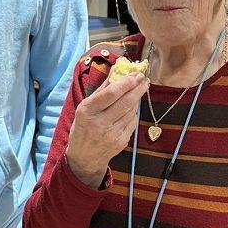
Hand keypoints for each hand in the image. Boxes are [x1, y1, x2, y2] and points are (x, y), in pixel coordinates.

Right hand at [65, 72, 148, 187]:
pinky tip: (130, 109)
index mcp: (87, 111)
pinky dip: (133, 113)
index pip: (110, 94)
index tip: (135, 74)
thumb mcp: (85, 107)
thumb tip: (116, 69)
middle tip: (144, 79)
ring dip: (136, 99)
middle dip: (137, 88)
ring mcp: (111, 134)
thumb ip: (102, 89)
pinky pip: (132, 122)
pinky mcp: (121, 142)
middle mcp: (99, 123)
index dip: (125, 83)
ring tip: (139, 90)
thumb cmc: (83, 127)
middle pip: (124, 102)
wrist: (85, 158)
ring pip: (131, 111)